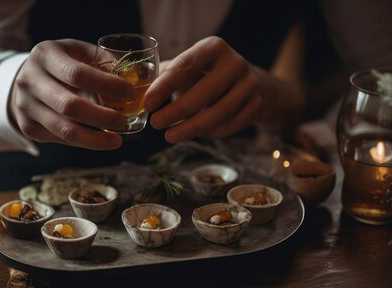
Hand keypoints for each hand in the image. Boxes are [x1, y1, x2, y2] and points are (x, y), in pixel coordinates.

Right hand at [9, 39, 135, 149]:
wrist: (27, 78)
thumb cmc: (62, 63)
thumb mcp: (78, 51)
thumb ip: (102, 60)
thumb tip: (135, 76)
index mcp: (44, 55)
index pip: (77, 74)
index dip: (107, 85)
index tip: (130, 92)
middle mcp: (29, 80)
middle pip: (70, 106)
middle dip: (102, 117)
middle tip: (123, 122)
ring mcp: (25, 105)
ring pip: (64, 129)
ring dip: (95, 139)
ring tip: (116, 139)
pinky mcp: (27, 127)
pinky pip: (60, 139)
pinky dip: (83, 142)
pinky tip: (98, 139)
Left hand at [145, 36, 262, 142]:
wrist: (246, 82)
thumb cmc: (204, 75)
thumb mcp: (186, 68)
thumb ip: (163, 76)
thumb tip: (136, 93)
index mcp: (213, 47)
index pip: (185, 66)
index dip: (164, 86)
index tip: (147, 104)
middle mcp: (235, 62)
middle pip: (204, 92)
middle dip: (176, 111)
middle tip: (156, 124)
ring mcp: (249, 84)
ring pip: (218, 113)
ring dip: (190, 128)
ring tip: (169, 136)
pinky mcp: (256, 105)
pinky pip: (229, 125)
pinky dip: (208, 134)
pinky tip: (192, 134)